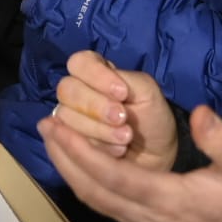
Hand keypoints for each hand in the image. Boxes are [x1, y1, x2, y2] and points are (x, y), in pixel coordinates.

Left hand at [38, 101, 221, 221]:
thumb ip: (221, 140)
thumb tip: (201, 112)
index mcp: (166, 198)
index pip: (113, 176)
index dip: (82, 153)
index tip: (59, 128)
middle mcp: (144, 215)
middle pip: (92, 189)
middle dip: (64, 157)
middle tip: (44, 125)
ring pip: (94, 199)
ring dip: (69, 169)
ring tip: (53, 140)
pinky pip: (103, 205)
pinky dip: (83, 182)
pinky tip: (77, 164)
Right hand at [49, 50, 179, 171]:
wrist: (156, 158)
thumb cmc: (152, 120)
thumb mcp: (147, 92)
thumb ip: (123, 80)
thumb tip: (91, 88)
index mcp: (95, 73)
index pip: (79, 63)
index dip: (96, 76)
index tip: (122, 93)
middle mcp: (76, 93)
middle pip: (66, 90)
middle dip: (96, 106)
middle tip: (122, 119)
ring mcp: (67, 117)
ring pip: (65, 117)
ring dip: (98, 130)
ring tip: (124, 139)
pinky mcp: (64, 143)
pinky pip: (64, 142)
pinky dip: (93, 148)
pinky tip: (114, 151)